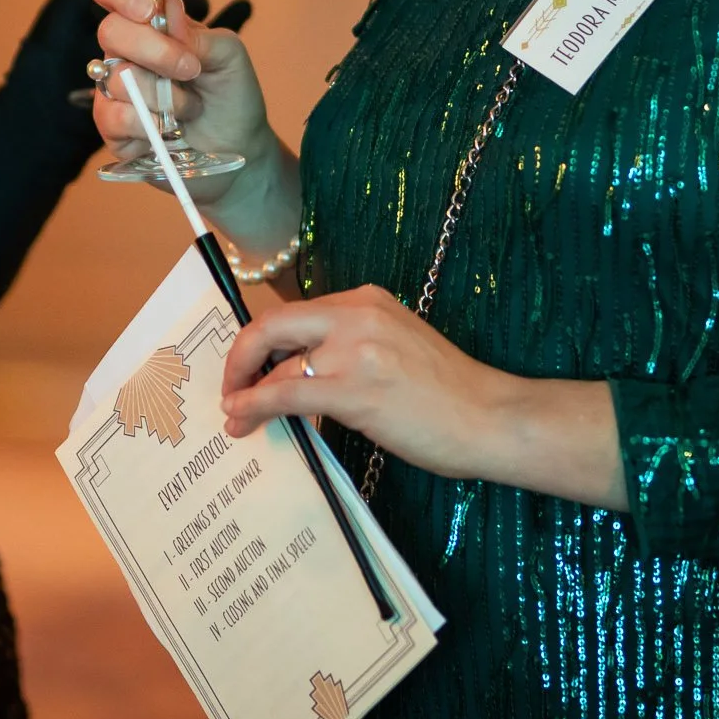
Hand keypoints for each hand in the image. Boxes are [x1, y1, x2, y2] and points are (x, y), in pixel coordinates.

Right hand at [87, 0, 291, 227]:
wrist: (239, 152)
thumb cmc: (232, 97)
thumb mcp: (231, 58)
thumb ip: (201, 34)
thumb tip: (170, 11)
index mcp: (150, 24)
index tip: (148, 11)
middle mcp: (126, 52)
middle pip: (111, 32)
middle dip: (156, 52)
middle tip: (191, 71)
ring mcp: (115, 89)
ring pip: (116, 78)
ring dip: (162, 97)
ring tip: (188, 109)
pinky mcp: (112, 128)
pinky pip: (111, 117)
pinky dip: (146, 125)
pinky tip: (167, 131)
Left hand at [219, 285, 630, 507]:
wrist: (491, 417)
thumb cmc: (447, 393)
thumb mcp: (394, 347)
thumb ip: (348, 347)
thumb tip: (295, 372)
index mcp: (366, 300)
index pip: (294, 312)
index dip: (260, 339)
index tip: (245, 364)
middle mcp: (356, 314)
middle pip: (271, 323)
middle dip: (238, 355)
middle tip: (227, 385)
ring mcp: (355, 349)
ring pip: (275, 362)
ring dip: (245, 389)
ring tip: (234, 414)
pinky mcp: (355, 389)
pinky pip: (287, 394)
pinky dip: (256, 405)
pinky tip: (243, 419)